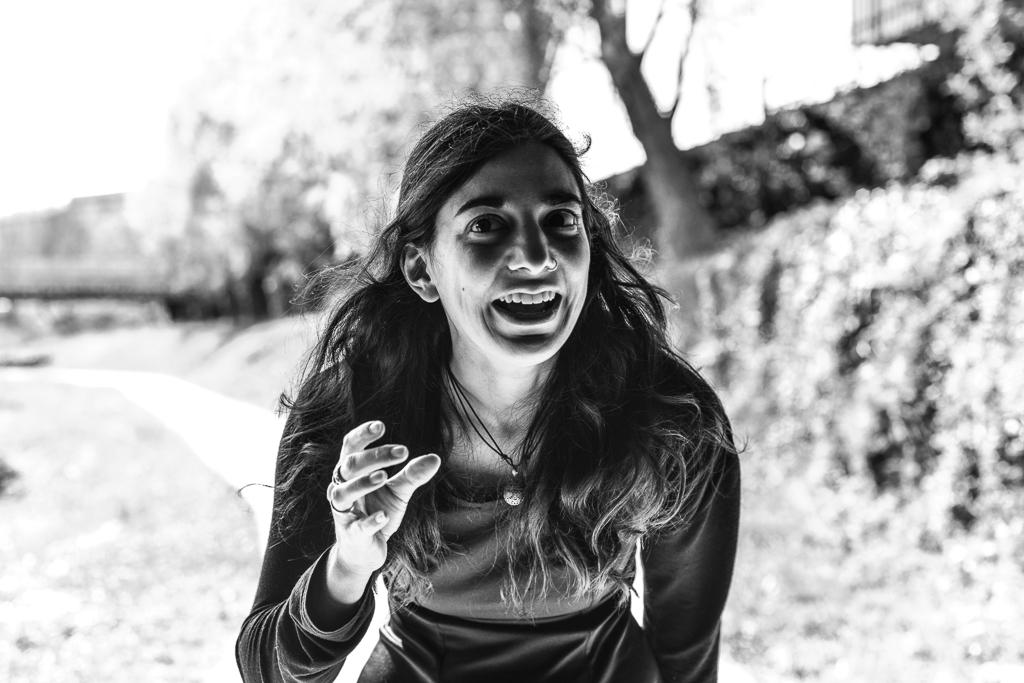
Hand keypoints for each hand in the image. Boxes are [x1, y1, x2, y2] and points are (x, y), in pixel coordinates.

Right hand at [326, 420, 440, 578]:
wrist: (365, 551)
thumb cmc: (377, 511)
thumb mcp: (398, 492)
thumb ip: (412, 475)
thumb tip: (435, 458)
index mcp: (351, 472)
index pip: (351, 446)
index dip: (363, 435)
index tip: (381, 426)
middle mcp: (341, 487)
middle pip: (350, 465)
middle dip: (374, 456)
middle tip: (402, 451)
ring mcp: (343, 512)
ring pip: (344, 492)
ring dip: (363, 483)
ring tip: (384, 476)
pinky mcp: (351, 534)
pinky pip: (357, 526)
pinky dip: (370, 521)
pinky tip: (384, 515)